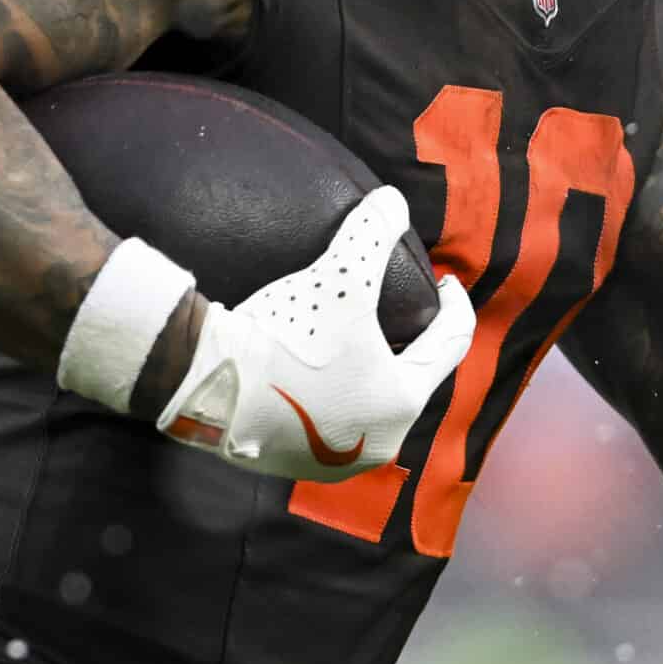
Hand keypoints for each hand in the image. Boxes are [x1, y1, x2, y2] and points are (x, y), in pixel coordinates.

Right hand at [157, 186, 473, 481]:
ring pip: (368, 405)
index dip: (454, 307)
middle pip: (409, 379)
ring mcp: (336, 462)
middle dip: (408, 343)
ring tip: (354, 339)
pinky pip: (326, 422)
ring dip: (368, 373)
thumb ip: (373, 233)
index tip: (446, 284)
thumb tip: (395, 200)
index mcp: (402, 400)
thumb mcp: (338, 276)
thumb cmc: (287, 335)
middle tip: (396, 310)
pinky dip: (329, 395)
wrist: (208, 382)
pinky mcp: (293, 463)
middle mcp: (380, 440)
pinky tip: (313, 370)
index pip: (449, 345)